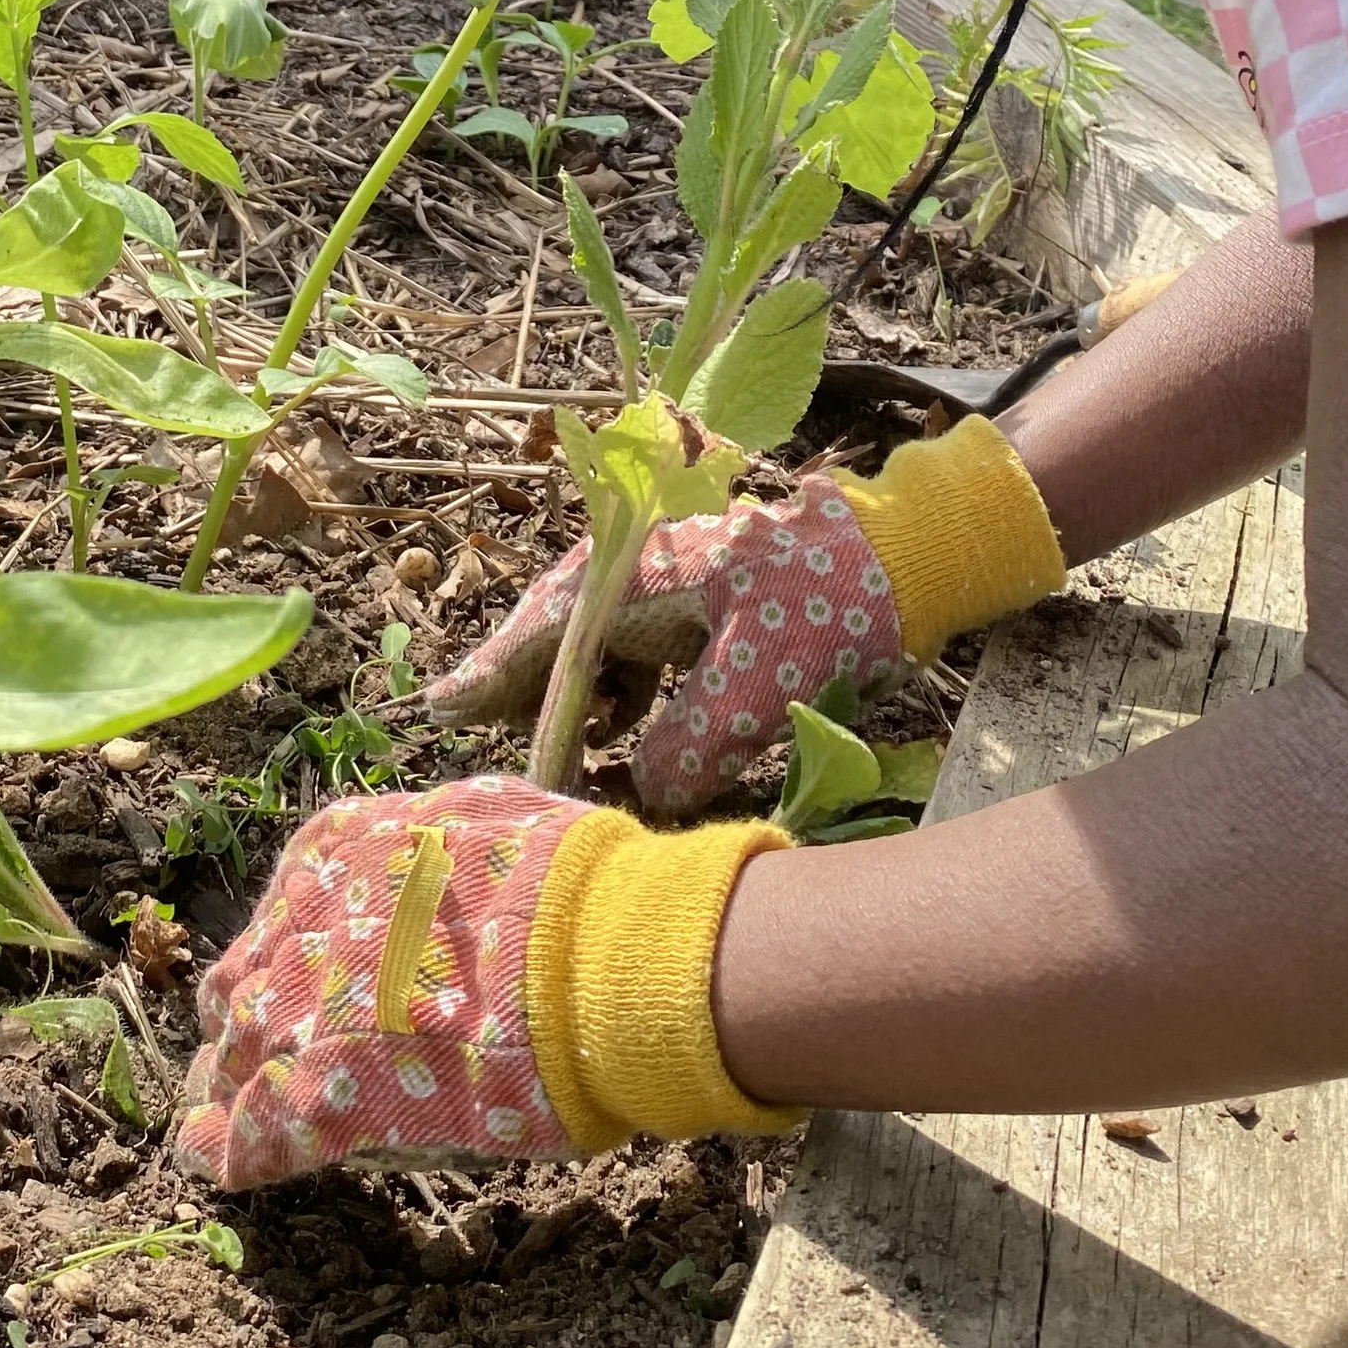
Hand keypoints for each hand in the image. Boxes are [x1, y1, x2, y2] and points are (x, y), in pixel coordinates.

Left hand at [173, 776, 797, 1192]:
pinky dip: (223, 1150)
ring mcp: (302, 1013)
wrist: (596, 957)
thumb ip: (438, 844)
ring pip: (232, 1052)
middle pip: (244, 977)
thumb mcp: (487, 818)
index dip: (286, 948)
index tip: (292, 972)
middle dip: (244, 1009)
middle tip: (251, 1045)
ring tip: (216, 1106)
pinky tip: (207, 1159)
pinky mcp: (323, 1098)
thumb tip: (448, 851)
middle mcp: (301, 924)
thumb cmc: (566, 884)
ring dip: (228, 1077)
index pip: (286, 907)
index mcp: (339, 850)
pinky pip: (248, 1134)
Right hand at [426, 416, 1064, 812]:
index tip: (443, 713)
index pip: (544, 635)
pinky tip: (631, 734)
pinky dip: (622, 693)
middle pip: (555, 637)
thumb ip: (687, 745)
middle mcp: (633, 568)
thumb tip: (639, 792)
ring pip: (592, 645)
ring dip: (579, 701)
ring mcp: (661, 578)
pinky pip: (632, 648)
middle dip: (526, 696)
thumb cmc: (831, 605)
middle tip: (493, 751)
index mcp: (634, 575)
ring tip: (567, 761)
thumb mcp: (758, 684)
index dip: (492, 679)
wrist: (904, 555)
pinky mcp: (691, 597)